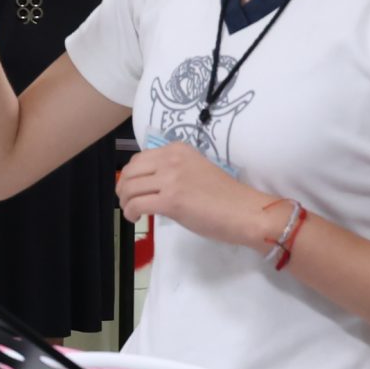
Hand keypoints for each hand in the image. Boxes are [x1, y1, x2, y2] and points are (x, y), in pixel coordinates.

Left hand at [114, 143, 277, 250]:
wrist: (246, 211)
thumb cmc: (225, 196)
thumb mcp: (195, 170)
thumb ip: (172, 171)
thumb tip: (149, 183)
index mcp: (178, 149)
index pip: (140, 158)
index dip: (132, 175)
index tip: (133, 188)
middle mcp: (171, 159)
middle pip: (131, 171)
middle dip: (123, 188)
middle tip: (127, 201)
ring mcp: (170, 179)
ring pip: (129, 188)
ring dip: (124, 202)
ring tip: (131, 212)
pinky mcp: (170, 200)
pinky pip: (136, 205)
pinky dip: (130, 212)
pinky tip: (135, 218)